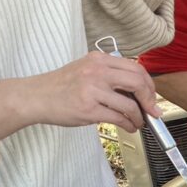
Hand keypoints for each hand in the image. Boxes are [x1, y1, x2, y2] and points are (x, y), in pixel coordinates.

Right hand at [29, 53, 159, 132]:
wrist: (34, 96)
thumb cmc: (62, 86)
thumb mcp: (87, 70)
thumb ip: (111, 76)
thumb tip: (141, 92)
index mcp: (99, 59)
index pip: (136, 68)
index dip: (149, 85)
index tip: (151, 96)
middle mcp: (96, 71)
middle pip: (138, 82)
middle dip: (150, 99)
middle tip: (151, 111)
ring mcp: (92, 90)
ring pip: (130, 104)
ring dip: (139, 117)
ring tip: (138, 122)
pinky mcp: (88, 109)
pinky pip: (119, 118)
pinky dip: (129, 125)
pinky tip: (129, 127)